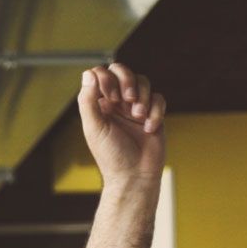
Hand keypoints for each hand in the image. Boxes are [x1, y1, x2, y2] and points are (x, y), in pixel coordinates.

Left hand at [78, 63, 164, 186]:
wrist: (134, 176)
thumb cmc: (111, 155)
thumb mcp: (95, 128)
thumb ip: (88, 101)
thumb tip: (88, 73)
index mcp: (99, 105)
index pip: (101, 74)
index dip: (107, 78)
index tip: (111, 97)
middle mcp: (116, 103)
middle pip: (122, 71)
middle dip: (127, 80)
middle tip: (126, 100)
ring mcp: (135, 107)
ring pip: (143, 82)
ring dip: (142, 96)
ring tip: (138, 116)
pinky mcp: (153, 114)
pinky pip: (158, 98)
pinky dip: (156, 111)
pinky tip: (149, 128)